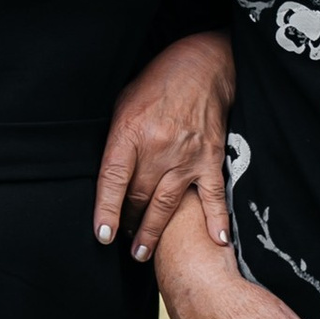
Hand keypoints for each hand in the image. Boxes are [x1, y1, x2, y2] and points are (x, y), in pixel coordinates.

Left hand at [95, 30, 234, 261]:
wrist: (203, 66)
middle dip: (127, 223)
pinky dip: (216, 220)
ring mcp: (187, 155)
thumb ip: (116, 140)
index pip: (113, 180)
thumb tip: (108, 176)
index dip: (106, 211)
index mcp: (130, 132)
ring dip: (153, 232)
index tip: (102, 235)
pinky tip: (217, 242)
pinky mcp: (211, 158)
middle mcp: (158, 147)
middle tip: (123, 239)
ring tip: (142, 252)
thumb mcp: (123, 103)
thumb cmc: (157, 83)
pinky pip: (213, 196)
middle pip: (138, 198)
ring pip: (166, 205)